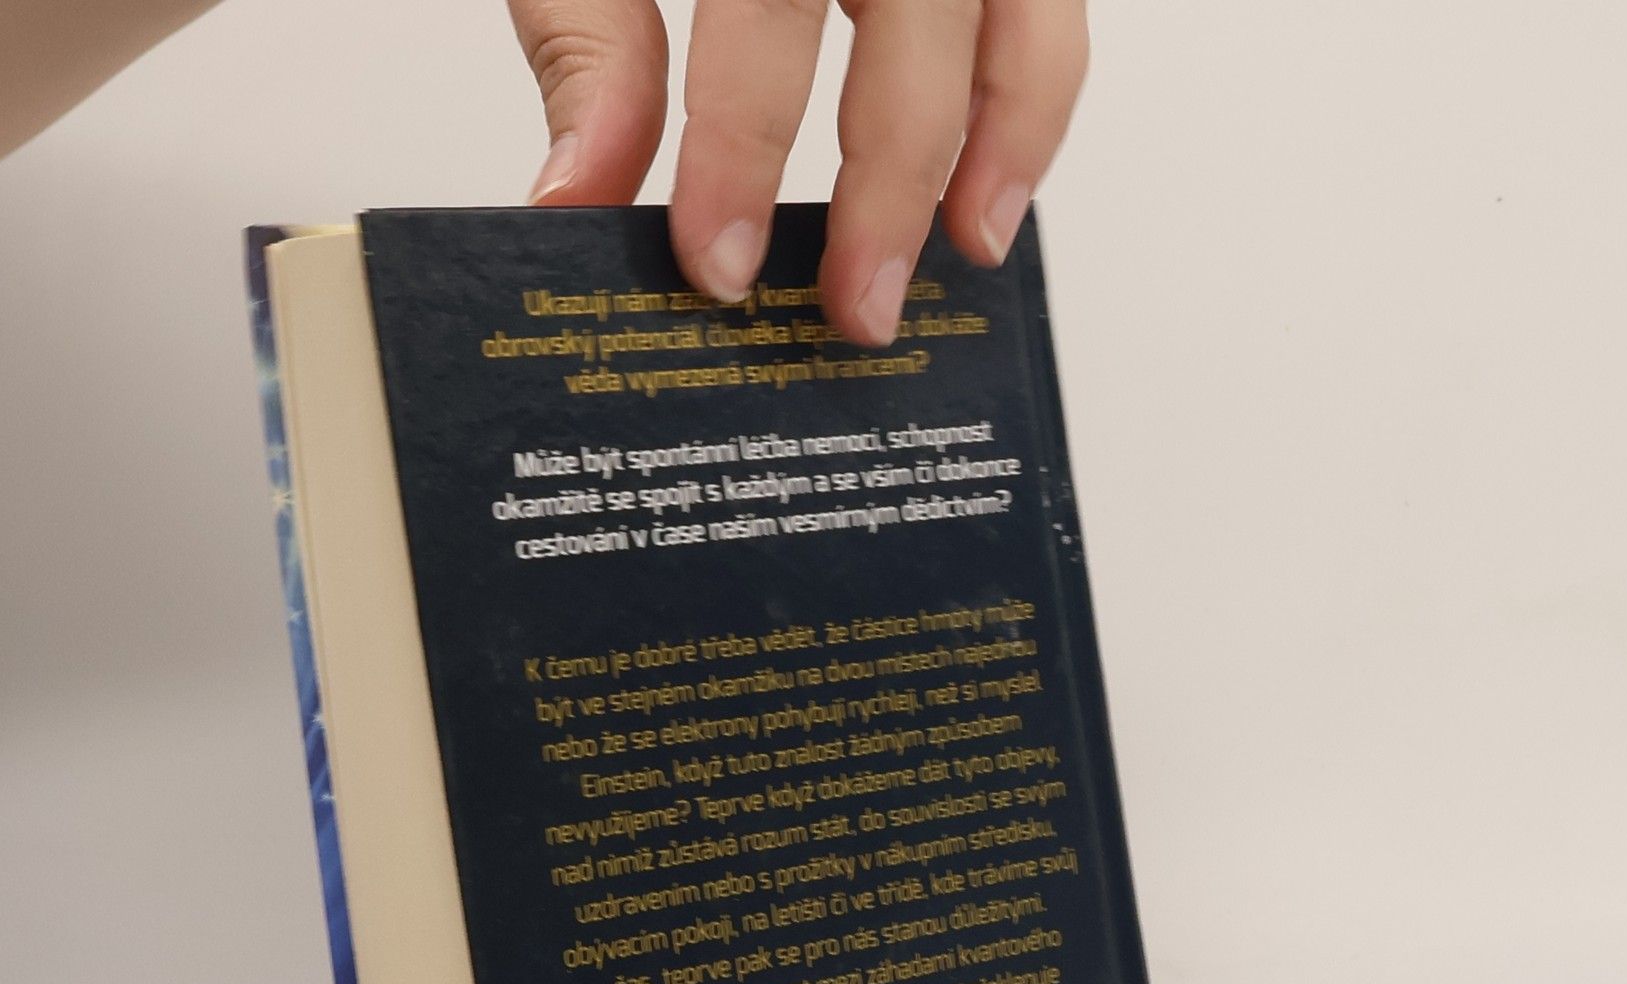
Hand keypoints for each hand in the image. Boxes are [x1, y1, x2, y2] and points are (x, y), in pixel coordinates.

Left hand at [509, 0, 1087, 346]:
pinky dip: (1033, 98)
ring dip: (1004, 144)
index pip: (765, 12)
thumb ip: (587, 42)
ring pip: (1023, 17)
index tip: (715, 263)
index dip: (740, 148)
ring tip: (968, 251)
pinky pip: (1048, 7)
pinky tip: (988, 192)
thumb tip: (578, 197)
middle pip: (920, 24)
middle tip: (855, 309)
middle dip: (890, 184)